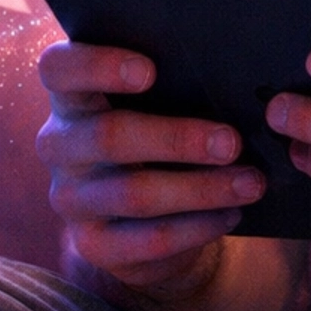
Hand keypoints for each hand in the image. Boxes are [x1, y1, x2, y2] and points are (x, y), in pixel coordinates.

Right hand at [36, 41, 264, 297]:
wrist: (148, 215)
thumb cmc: (161, 133)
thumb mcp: (160, 104)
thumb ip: (177, 83)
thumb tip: (235, 80)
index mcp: (72, 95)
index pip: (59, 69)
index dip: (97, 66)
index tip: (149, 71)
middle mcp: (59, 145)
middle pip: (108, 136)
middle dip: (177, 139)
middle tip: (232, 143)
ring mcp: (71, 198)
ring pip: (135, 193)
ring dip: (200, 188)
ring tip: (250, 182)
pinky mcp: (93, 245)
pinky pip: (148, 239)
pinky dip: (197, 226)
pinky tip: (231, 214)